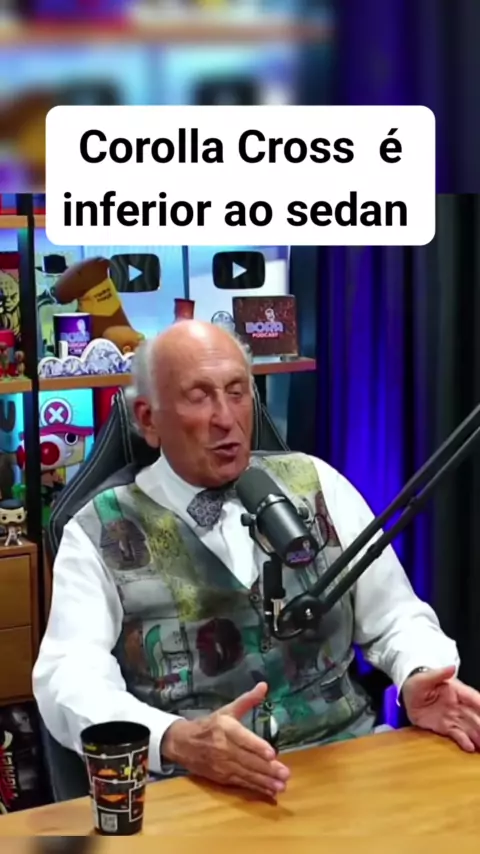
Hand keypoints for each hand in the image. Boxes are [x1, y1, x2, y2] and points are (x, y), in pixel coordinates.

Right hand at [161, 682, 289, 797]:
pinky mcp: (222, 778)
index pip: (244, 739)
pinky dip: (256, 788)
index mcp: (226, 728)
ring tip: (281, 786)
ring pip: (247, 774)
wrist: (183, 743)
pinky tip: (270, 792)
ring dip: (265, 782)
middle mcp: (224, 748)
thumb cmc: (209, 725)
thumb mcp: (227, 710)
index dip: (257, 747)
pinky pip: (241, 783)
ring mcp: (223, 765)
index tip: (272, 754)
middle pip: (248, 760)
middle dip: (267, 769)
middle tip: (285, 774)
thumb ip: (247, 700)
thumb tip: (264, 685)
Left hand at [402, 665, 479, 751]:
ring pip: (470, 728)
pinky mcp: (445, 727)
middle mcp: (458, 705)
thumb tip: (452, 668)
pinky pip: (457, 735)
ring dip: (478, 736)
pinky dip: (464, 741)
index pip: (473, 698)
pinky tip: (470, 748)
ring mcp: (453, 717)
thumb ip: (439, 674)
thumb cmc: (418, 682)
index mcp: (457, 691)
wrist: (408, 695)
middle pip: (475, 716)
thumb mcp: (425, 677)